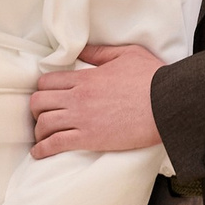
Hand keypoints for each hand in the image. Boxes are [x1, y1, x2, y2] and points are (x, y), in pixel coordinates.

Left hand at [30, 43, 164, 158]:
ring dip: (38, 131)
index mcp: (85, 77)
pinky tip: (39, 153)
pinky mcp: (90, 138)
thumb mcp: (126, 55)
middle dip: (36, 109)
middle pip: (39, 102)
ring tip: (41, 136)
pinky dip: (43, 149)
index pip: (48, 82)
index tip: (47, 96)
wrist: (168, 103)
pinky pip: (56, 143)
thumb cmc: (152, 78)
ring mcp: (82, 118)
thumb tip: (83, 51)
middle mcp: (78, 97)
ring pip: (44, 123)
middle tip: (42, 115)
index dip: (43, 89)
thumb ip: (100, 53)